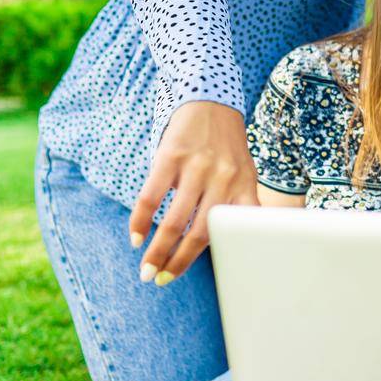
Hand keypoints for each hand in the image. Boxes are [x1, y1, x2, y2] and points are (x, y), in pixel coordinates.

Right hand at [130, 100, 259, 284]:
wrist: (211, 100)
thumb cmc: (227, 147)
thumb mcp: (245, 173)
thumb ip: (240, 204)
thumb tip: (237, 243)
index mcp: (244, 187)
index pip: (238, 231)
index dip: (224, 256)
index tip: (212, 278)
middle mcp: (223, 179)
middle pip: (200, 233)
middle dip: (178, 263)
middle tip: (161, 281)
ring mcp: (197, 168)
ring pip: (173, 221)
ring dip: (157, 250)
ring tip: (146, 270)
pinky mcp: (171, 156)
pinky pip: (151, 196)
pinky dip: (140, 221)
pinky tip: (135, 238)